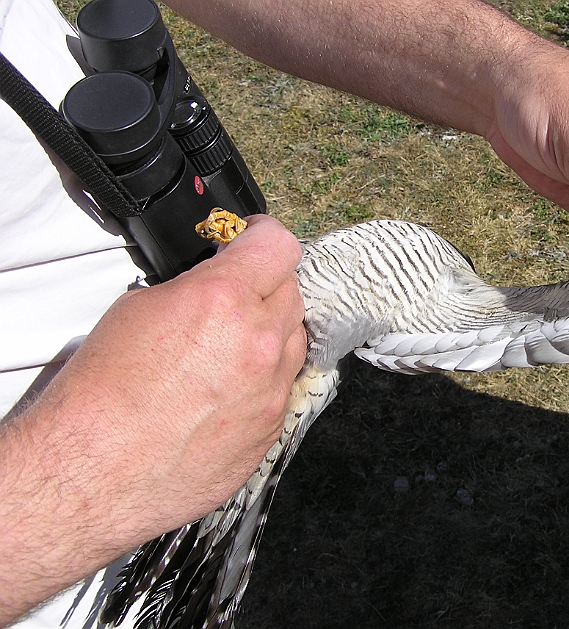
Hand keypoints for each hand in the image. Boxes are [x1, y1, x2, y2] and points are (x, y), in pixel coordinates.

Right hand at [0, 216, 305, 622]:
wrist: (97, 471)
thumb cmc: (103, 395)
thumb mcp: (139, 308)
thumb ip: (195, 286)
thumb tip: (215, 281)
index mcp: (225, 300)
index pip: (279, 243)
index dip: (261, 237)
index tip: (250, 241)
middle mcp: (260, 342)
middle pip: (292, 291)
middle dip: (265, 286)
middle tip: (234, 296)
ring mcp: (272, 389)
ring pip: (294, 339)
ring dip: (271, 333)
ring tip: (228, 347)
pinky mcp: (272, 427)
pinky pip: (283, 386)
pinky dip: (264, 378)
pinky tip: (227, 389)